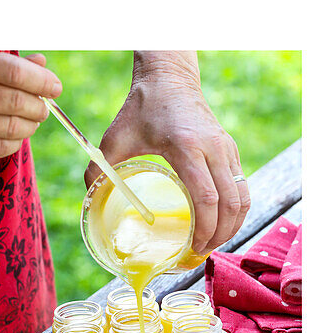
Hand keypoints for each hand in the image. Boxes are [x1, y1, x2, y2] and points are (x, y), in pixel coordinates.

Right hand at [0, 52, 61, 159]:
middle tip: (43, 108)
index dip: (39, 81)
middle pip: (13, 101)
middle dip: (37, 106)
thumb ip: (16, 63)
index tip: (55, 88)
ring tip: (33, 120)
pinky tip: (18, 135)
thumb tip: (40, 63)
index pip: (13, 72)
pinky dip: (15, 142)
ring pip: (9, 126)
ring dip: (30, 125)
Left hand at [85, 54, 248, 254]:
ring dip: (232, 225)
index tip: (192, 248)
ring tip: (210, 243)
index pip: (206, 198)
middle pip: (231, 203)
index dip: (204, 229)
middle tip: (199, 254)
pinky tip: (218, 222)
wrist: (168, 78)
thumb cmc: (141, 107)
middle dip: (219, 235)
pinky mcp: (230, 148)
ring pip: (243, 196)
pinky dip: (235, 209)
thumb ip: (99, 167)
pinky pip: (242, 185)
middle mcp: (214, 149)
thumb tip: (90, 196)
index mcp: (187, 147)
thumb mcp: (114, 137)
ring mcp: (227, 148)